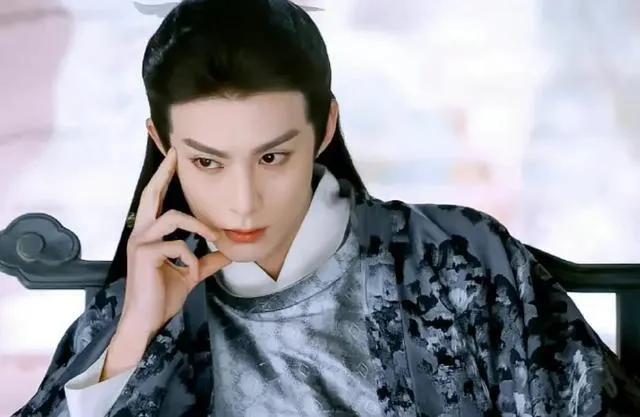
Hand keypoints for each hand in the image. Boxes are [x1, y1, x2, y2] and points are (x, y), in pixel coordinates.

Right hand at [120, 147, 230, 335]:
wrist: (148, 320)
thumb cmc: (163, 295)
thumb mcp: (191, 273)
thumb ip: (206, 260)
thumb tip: (228, 253)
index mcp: (149, 234)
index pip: (155, 199)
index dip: (163, 177)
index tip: (173, 157)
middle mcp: (141, 233)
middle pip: (151, 194)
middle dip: (164, 172)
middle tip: (176, 154)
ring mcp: (141, 242)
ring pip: (174, 217)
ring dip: (198, 227)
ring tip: (213, 238)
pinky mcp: (145, 255)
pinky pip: (178, 246)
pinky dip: (191, 259)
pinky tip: (192, 273)